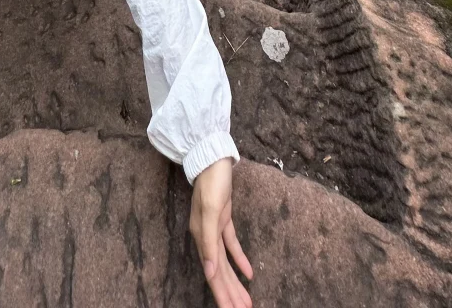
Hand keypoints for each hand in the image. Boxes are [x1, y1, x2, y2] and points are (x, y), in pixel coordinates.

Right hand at [189, 159, 252, 307]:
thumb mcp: (211, 211)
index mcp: (201, 237)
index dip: (222, 294)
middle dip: (230, 294)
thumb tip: (209, 272)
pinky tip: (250, 273)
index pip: (213, 273)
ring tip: (246, 301)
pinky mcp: (224, 220)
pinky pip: (232, 246)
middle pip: (219, 272)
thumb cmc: (212, 183)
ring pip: (225, 263)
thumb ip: (208, 242)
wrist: (212, 157)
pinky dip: (240, 260)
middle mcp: (206, 237)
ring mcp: (214, 228)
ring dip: (235, 282)